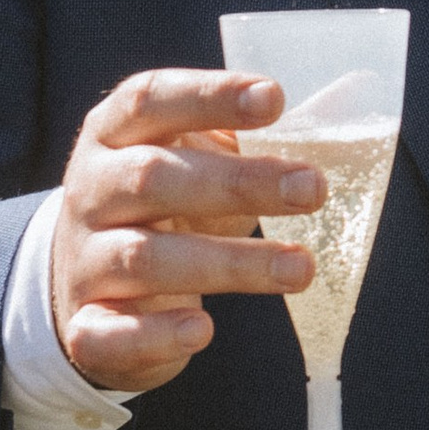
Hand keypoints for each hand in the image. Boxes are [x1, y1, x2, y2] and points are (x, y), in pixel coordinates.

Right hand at [49, 70, 321, 395]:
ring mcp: (84, 260)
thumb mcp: (194, 162)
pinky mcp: (88, 327)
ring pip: (143, 257)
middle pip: (151, 177)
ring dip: (229, 263)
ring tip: (300, 268)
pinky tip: (202, 328)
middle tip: (312, 188)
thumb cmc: (162, 209)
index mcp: (114, 136)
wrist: (83, 284)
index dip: (209, 96)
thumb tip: (345, 104)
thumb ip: (251, 139)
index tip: (274, 99)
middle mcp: (92, 192)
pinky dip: (156, 333)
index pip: (150, 100)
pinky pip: (110, 332)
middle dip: (237, 182)